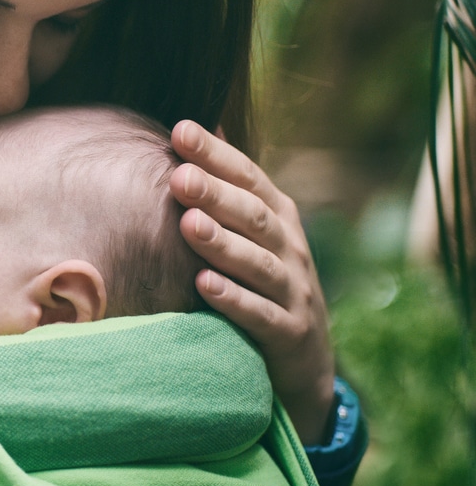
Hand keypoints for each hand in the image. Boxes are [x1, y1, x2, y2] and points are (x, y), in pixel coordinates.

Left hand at [169, 120, 334, 444]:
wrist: (306, 360)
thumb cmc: (263, 283)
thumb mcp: (252, 232)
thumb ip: (226, 185)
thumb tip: (190, 126)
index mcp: (278, 217)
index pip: (247, 177)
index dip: (216, 154)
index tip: (179, 131)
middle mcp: (290, 248)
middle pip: (253, 215)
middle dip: (215, 193)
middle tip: (178, 176)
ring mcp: (294, 291)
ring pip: (258, 263)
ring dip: (222, 243)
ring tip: (188, 224)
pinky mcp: (290, 333)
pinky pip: (260, 315)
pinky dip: (234, 300)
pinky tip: (203, 285)